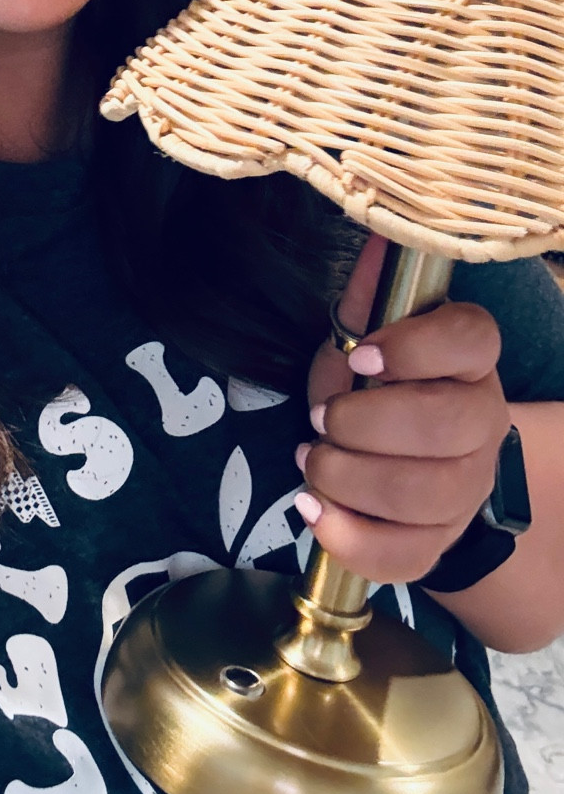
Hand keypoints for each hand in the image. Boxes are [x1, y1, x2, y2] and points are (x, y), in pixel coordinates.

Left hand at [299, 234, 511, 583]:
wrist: (397, 457)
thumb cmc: (379, 385)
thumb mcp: (364, 335)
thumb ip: (366, 296)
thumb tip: (372, 236)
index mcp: (469, 360)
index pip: (472, 340)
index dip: (417, 347)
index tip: (362, 355)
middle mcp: (481, 422)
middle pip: (447, 426)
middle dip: (366, 424)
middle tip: (323, 420)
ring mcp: (465, 488)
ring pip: (425, 495)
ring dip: (349, 478)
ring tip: (311, 460)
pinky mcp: (437, 542)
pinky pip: (406, 556)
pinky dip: (350, 538)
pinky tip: (313, 510)